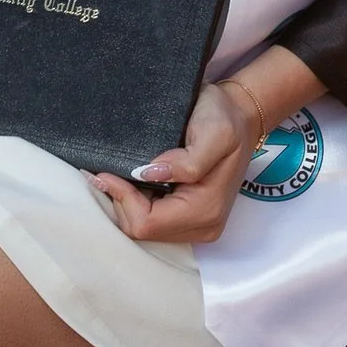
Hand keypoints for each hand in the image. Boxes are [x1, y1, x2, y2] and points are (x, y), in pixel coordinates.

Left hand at [90, 79, 261, 247]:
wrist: (240, 116)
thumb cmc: (226, 120)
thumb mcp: (214, 132)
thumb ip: (187, 161)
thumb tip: (148, 175)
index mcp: (206, 209)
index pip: (147, 223)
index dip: (122, 199)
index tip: (106, 172)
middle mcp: (203, 225)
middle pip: (142, 230)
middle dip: (122, 202)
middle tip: (110, 171)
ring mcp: (197, 225)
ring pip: (143, 228)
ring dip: (127, 202)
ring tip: (121, 173)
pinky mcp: (190, 219)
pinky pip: (151, 221)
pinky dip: (136, 202)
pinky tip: (133, 181)